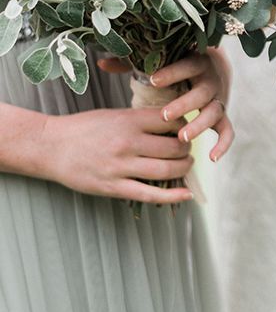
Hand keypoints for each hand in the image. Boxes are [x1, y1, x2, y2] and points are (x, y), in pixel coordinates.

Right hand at [44, 108, 193, 203]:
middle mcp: (128, 142)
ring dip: (184, 168)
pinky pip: (150, 194)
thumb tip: (173, 124)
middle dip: (187, 149)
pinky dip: (173, 196)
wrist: (50, 146)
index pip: (171, 122)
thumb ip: (142, 120)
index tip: (186, 130)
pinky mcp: (114, 187)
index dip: (184, 127)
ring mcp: (121, 166)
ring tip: (186, 165)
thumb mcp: (115, 115)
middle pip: (174, 147)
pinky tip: (186, 194)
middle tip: (188, 149)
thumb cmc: (84, 129)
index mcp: (129, 120)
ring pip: (168, 170)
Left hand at [98, 50, 234, 161]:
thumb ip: (133, 63)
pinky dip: (223, 145)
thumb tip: (102, 63)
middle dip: (185, 104)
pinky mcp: (222, 116)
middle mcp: (211, 81)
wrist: (212, 67)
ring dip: (199, 125)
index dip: (172, 73)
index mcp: (197, 62)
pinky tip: (211, 158)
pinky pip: (227, 131)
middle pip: (202, 93)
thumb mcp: (159, 60)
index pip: (187, 65)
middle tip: (166, 116)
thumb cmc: (177, 64)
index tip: (154, 80)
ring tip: (182, 138)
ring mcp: (218, 99)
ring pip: (214, 112)